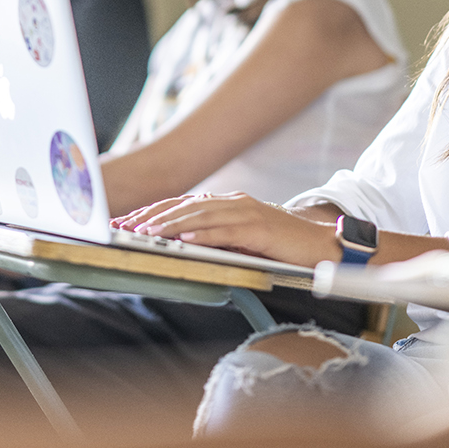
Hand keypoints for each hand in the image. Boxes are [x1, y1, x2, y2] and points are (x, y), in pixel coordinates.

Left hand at [116, 192, 340, 268]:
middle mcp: (235, 202)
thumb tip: (180, 242)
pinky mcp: (260, 228)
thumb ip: (216, 236)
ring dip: (171, 224)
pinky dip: (205, 235)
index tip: (128, 221)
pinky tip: (186, 239)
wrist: (322, 244)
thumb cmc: (281, 245)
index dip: (154, 211)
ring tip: (147, 232)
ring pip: (201, 216)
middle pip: (186, 207)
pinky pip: (227, 231)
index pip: (183, 205)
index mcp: (228, 203)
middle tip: (126, 226)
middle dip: (153, 216)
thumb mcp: (241, 238)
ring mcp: (248, 213)